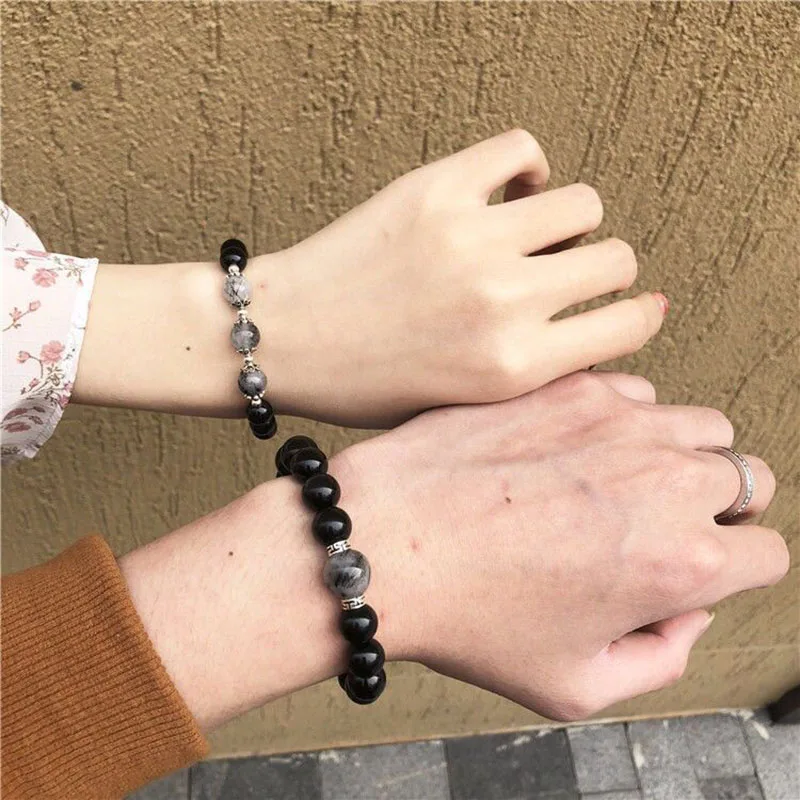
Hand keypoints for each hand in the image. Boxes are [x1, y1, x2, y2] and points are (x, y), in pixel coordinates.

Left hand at [257, 128, 666, 426]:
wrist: (284, 340)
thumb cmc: (367, 383)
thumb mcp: (461, 407)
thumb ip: (534, 374)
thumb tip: (598, 325)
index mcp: (515, 369)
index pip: (628, 325)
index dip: (639, 311)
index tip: (630, 303)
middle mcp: (505, 304)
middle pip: (616, 258)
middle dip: (601, 268)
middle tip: (562, 271)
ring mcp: (472, 241)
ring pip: (583, 202)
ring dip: (568, 219)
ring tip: (531, 231)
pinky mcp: (436, 190)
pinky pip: (522, 150)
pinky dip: (526, 167)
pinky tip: (504, 193)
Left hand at [333, 370, 787, 719]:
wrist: (387, 540)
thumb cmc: (468, 617)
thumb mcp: (575, 686)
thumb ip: (660, 660)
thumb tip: (685, 613)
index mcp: (680, 560)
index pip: (767, 554)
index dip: (734, 569)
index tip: (695, 569)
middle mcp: (665, 480)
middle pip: (745, 480)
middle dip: (717, 510)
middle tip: (658, 527)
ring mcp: (620, 422)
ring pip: (700, 429)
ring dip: (679, 456)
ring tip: (622, 484)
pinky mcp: (573, 388)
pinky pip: (637, 392)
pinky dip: (627, 418)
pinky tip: (582, 447)